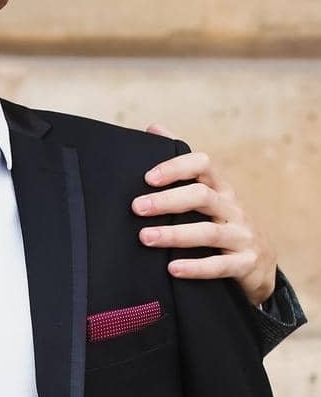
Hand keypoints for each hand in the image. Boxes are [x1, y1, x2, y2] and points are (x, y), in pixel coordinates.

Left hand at [132, 124, 276, 304]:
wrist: (259, 265)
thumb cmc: (222, 223)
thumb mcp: (207, 194)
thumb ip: (181, 165)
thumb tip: (153, 127)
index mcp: (220, 188)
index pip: (203, 165)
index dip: (176, 167)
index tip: (147, 177)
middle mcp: (233, 208)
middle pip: (202, 196)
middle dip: (168, 200)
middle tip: (136, 208)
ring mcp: (241, 236)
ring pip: (209, 232)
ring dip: (175, 234)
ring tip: (145, 237)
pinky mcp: (245, 263)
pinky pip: (220, 265)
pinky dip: (196, 267)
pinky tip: (172, 269)